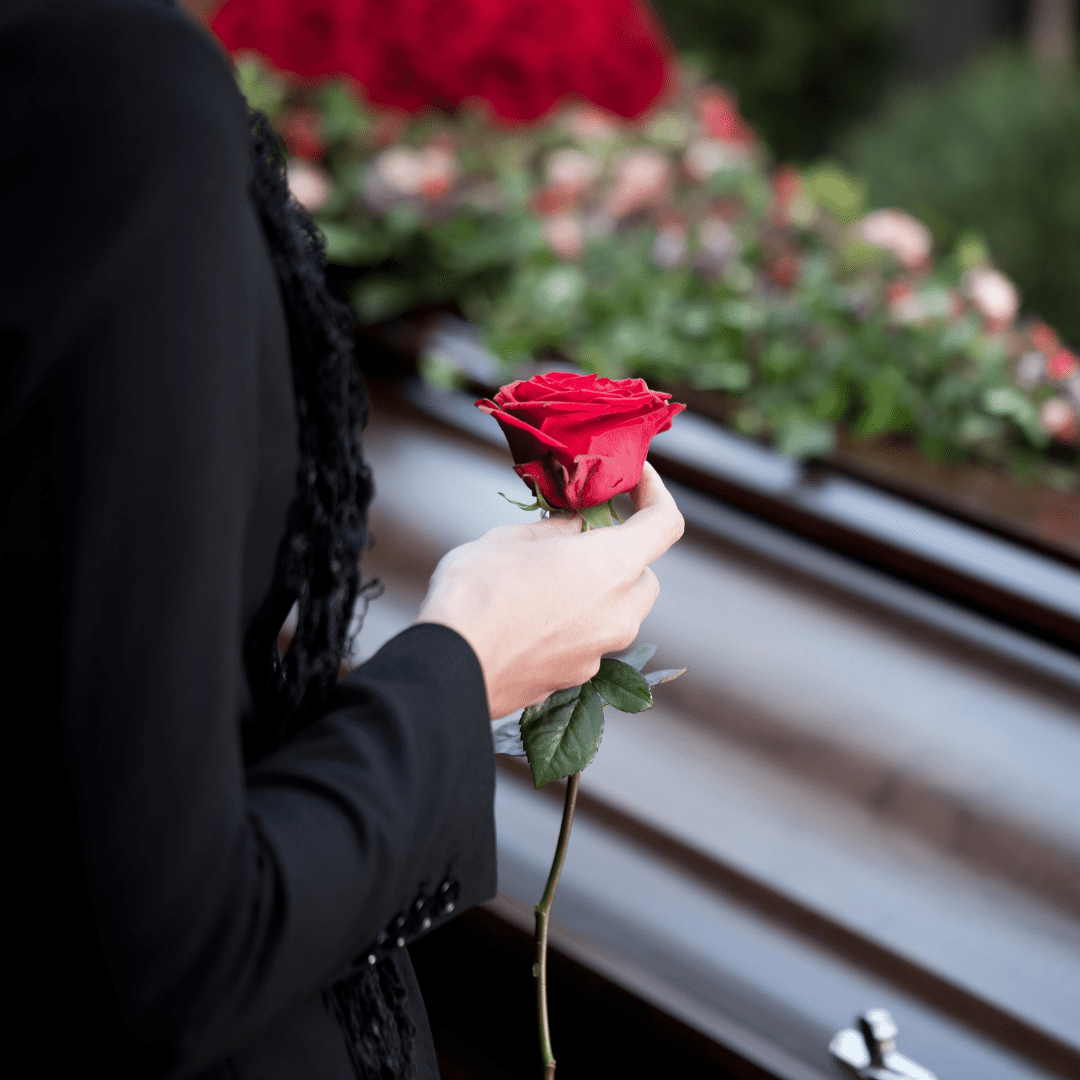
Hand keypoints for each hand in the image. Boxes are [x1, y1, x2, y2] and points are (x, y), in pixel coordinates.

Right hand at [416, 463, 683, 717]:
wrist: (451, 667)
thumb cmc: (477, 593)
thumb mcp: (511, 539)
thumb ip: (556, 530)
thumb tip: (575, 526)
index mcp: (612, 566)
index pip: (665, 523)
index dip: (656, 494)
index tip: (636, 480)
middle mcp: (619, 612)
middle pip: (644, 575)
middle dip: (621, 555)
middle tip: (580, 538)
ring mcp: (600, 651)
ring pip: (618, 612)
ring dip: (597, 591)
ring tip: (547, 578)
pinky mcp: (577, 679)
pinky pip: (589, 641)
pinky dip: (574, 624)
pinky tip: (532, 617)